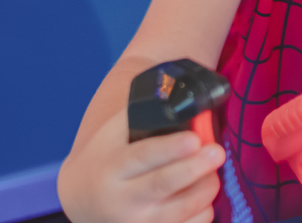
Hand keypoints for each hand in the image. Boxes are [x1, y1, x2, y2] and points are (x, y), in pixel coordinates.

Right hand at [58, 110, 225, 222]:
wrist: (83, 200)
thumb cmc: (107, 156)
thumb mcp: (113, 131)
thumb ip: (143, 111)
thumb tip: (180, 92)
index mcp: (112, 166)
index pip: (143, 157)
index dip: (170, 149)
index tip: (194, 139)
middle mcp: (122, 199)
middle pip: (163, 184)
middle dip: (194, 168)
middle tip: (217, 152)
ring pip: (181, 209)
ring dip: (205, 187)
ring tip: (214, 167)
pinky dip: (204, 210)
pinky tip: (203, 193)